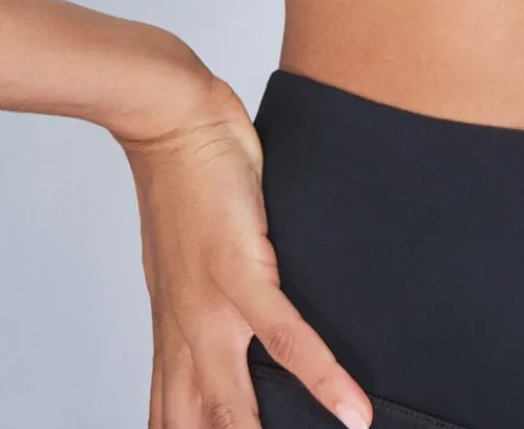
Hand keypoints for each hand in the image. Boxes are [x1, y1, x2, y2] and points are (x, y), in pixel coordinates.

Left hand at [114, 74, 372, 428]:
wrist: (170, 124)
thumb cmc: (185, 186)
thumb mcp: (184, 267)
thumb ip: (203, 312)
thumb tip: (232, 343)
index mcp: (174, 338)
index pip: (174, 426)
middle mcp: (186, 337)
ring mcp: (211, 309)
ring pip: (235, 404)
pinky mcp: (242, 272)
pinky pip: (288, 339)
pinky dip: (324, 377)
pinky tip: (354, 409)